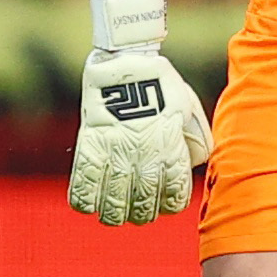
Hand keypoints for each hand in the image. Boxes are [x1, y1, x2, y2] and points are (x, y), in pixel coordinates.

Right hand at [70, 32, 212, 225]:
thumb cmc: (163, 85)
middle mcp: (143, 154)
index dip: (171, 205)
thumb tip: (192, 166)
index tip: (167, 205)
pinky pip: (82, 183)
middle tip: (139, 214)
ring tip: (113, 215)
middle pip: (142, 203)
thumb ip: (194, 141)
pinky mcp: (89, 143)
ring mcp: (115, 150)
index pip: (174, 194)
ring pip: (112, 201)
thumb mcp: (189, 111)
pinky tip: (88, 205)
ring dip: (113, 214)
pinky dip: (84, 201)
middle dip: (142, 214)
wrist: (128, 61)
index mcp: (171, 147)